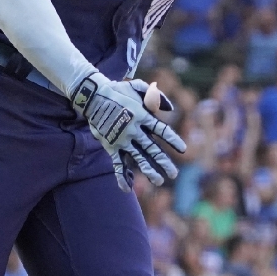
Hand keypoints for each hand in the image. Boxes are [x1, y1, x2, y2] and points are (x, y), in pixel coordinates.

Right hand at [70, 72, 186, 191]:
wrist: (93, 96)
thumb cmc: (118, 91)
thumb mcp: (137, 87)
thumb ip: (155, 95)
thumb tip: (169, 109)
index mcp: (142, 116)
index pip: (161, 130)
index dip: (173, 139)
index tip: (183, 149)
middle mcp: (134, 130)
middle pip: (152, 149)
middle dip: (164, 162)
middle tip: (174, 173)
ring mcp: (122, 139)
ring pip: (138, 158)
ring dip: (149, 171)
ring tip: (159, 181)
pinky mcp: (111, 145)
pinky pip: (117, 163)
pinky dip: (121, 176)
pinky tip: (127, 189)